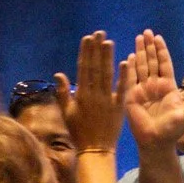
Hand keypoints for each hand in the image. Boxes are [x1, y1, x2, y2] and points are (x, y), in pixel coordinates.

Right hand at [55, 32, 131, 154]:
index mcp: (81, 95)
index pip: (83, 69)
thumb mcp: (67, 113)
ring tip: (108, 41)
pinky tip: (125, 61)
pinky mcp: (119, 107)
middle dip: (97, 49)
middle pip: (95, 68)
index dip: (85, 52)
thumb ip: (62, 93)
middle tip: (99, 32)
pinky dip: (123, 76)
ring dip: (107, 57)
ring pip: (107, 75)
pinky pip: (122, 90)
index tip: (87, 38)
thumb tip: (58, 73)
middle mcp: (93, 94)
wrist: (95, 150)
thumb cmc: (79, 132)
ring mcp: (107, 100)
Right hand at [124, 30, 183, 151]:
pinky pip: (130, 79)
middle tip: (145, 32)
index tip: (158, 37)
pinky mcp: (132, 96)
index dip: (161, 50)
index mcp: (168, 87)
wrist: (157, 143)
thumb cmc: (173, 130)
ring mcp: (142, 90)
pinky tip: (129, 56)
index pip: (164, 64)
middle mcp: (154, 85)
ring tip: (138, 38)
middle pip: (151, 61)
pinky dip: (129, 68)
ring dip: (139, 52)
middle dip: (149, 46)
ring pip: (141, 66)